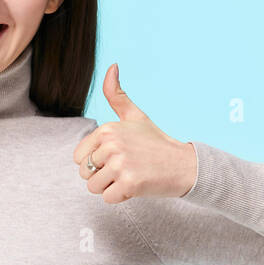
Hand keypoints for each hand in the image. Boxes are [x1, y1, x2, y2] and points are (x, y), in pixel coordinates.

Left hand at [72, 63, 196, 202]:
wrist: (184, 165)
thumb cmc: (156, 142)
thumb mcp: (135, 116)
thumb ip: (116, 95)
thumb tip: (112, 66)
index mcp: (107, 129)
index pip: (79, 157)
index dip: (96, 162)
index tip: (117, 157)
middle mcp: (112, 144)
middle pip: (85, 174)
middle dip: (103, 176)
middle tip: (127, 168)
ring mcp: (120, 164)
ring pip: (93, 188)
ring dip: (110, 188)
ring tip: (130, 176)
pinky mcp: (129, 183)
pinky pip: (108, 199)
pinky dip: (120, 197)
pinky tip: (137, 185)